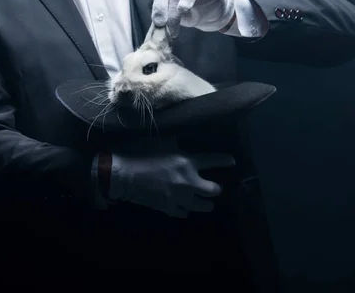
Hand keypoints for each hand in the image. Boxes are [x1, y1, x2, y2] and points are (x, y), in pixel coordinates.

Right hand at [108, 148, 235, 218]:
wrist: (122, 174)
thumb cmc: (139, 152)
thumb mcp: (161, 142)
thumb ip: (176, 144)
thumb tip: (183, 141)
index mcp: (187, 161)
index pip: (214, 160)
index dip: (225, 161)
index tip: (232, 162)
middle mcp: (188, 181)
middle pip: (214, 190)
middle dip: (216, 188)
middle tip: (214, 187)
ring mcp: (179, 197)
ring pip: (203, 206)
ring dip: (206, 203)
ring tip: (206, 203)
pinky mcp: (169, 208)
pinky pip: (185, 213)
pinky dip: (186, 210)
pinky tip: (185, 207)